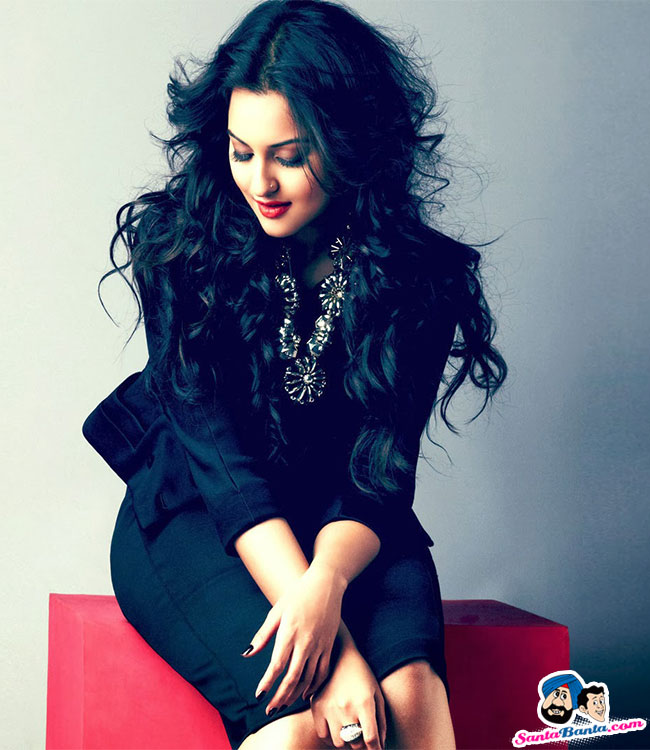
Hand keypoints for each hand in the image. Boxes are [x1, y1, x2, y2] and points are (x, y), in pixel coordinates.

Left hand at [243, 561, 346, 713]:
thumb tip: (248, 653)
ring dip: (295, 694)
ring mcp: (319, 645)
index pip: (277, 665)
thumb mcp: (277, 611)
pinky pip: (322, 672)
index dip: (267, 683)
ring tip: (284, 704)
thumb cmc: (298, 595)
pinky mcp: (329, 645)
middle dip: (280, 696)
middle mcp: (305, 642)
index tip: (259, 695)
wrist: (325, 584)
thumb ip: (263, 634)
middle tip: (270, 709)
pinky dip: (314, 686)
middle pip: (292, 677)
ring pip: (308, 678)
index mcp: (289, 633)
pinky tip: (305, 694)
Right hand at [310, 645, 385, 749]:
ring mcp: (329, 708)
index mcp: (364, 704)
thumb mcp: (376, 694)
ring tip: (350, 727)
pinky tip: (337, 726)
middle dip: (362, 741)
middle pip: (355, 743)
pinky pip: (323, 735)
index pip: (371, 739)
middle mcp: (346, 708)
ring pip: (339, 742)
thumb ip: (381, 721)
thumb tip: (380, 746)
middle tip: (362, 732)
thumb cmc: (362, 674)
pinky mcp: (316, 707)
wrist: (338, 653)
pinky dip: (331, 736)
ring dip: (346, 739)